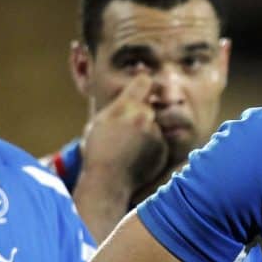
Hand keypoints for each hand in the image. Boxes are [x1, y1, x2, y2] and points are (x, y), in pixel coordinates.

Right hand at [82, 74, 166, 192]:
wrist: (108, 181)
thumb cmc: (97, 150)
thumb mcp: (100, 121)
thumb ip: (118, 105)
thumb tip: (130, 92)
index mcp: (127, 106)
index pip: (144, 81)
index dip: (142, 84)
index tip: (141, 90)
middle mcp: (145, 116)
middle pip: (149, 107)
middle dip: (140, 114)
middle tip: (125, 130)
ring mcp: (156, 134)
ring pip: (153, 125)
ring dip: (145, 132)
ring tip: (128, 147)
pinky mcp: (164, 149)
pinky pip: (159, 142)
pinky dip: (150, 147)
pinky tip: (135, 157)